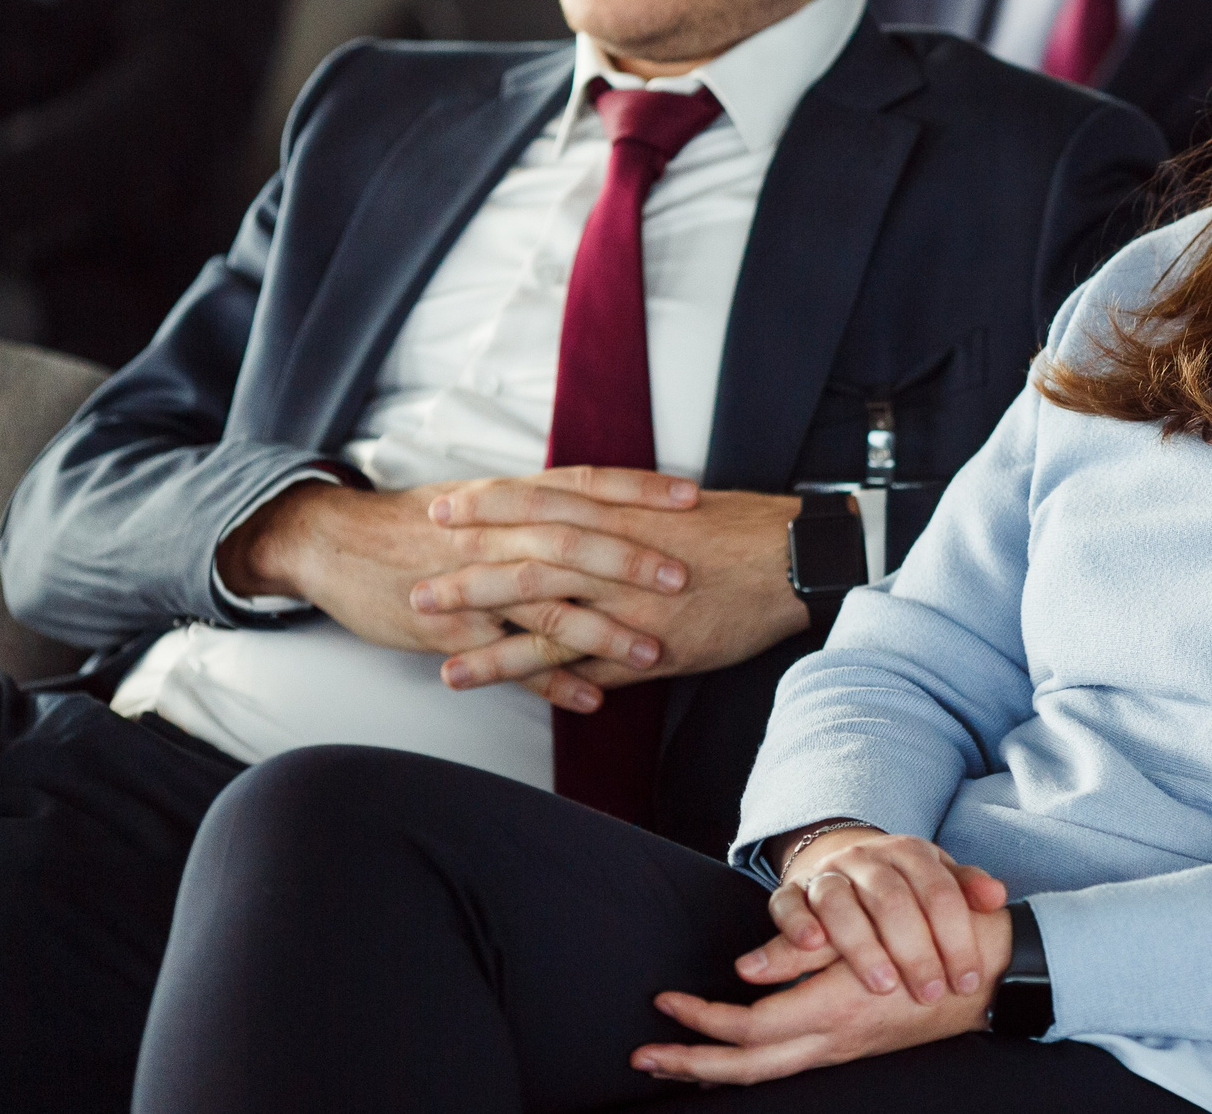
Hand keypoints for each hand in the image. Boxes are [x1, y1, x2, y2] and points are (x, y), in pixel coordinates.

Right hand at [215, 477, 689, 711]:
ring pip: (544, 606)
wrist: (335, 543)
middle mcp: (495, 535)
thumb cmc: (422, 522)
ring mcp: (471, 586)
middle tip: (684, 578)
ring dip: (601, 632)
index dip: (639, 489)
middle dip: (630, 561)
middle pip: (571, 542)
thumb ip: (546, 504)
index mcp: (510, 499)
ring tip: (652, 653)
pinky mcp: (449, 632)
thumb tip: (613, 503)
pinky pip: (507, 660)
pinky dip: (551, 681)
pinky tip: (592, 700)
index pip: (585, 483)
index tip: (692, 498)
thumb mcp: (486, 500)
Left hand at [411, 475, 806, 691]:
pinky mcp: (654, 649)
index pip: (539, 507)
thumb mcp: (671, 506)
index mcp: (620, 515)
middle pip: (527, 569)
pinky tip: (522, 705)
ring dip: (493, 650)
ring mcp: (632, 607)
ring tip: (445, 670)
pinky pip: (592, 671)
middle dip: (468, 583)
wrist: (794, 558)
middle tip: (416, 593)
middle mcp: (617, 560)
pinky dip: (551, 687)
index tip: (442, 511)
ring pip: (548, 629)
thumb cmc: (738, 527)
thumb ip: (620, 515)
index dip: (487, 510)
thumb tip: (575, 516)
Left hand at [633, 903, 1012, 1085]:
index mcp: (836, 1010)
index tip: (665, 1002)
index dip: (701, 1021)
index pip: (749, 1028)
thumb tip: (745, 968)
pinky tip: (731, 1054)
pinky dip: (750, 1062)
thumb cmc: (941, 937)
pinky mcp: (850, 1042)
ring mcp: (842, 1047)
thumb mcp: (878, 932)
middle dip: (690, 1063)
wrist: (996, 968)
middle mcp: (834, 1039)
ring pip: (766, 1072)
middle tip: (643, 1055)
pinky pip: (787, 1063)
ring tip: (672, 1061)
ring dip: (713, 1068)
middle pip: (746, 1067)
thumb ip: (808, 951)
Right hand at [752, 827, 1009, 1004]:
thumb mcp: (939, 880)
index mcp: (911, 852)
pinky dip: (797, 923)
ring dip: (861, 945)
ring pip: (839, 901)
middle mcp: (868, 858)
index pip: (939, 892)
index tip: (967, 981)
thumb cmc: (904, 885)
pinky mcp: (792, 890)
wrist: (847, 861)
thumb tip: (997, 897)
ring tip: (882, 984)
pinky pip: (788, 903)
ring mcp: (828, 873)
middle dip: (914, 950)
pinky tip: (812, 946)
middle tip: (929, 993)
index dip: (956, 938)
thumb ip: (967, 889)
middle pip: (892, 899)